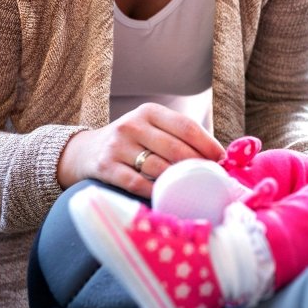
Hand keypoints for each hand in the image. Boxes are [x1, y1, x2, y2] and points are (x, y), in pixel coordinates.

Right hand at [57, 103, 223, 196]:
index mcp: (149, 111)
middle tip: (209, 178)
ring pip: (158, 167)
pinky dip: (155, 192)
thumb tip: (218, 155)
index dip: (207, 144)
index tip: (221, 159)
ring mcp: (118, 146)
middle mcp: (132, 125)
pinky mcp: (106, 167)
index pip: (186, 126)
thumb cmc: (132, 141)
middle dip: (197, 165)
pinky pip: (138, 183)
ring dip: (178, 181)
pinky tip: (166, 197)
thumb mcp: (151, 127)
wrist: (86, 151)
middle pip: (175, 148)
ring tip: (191, 189)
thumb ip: (178, 135)